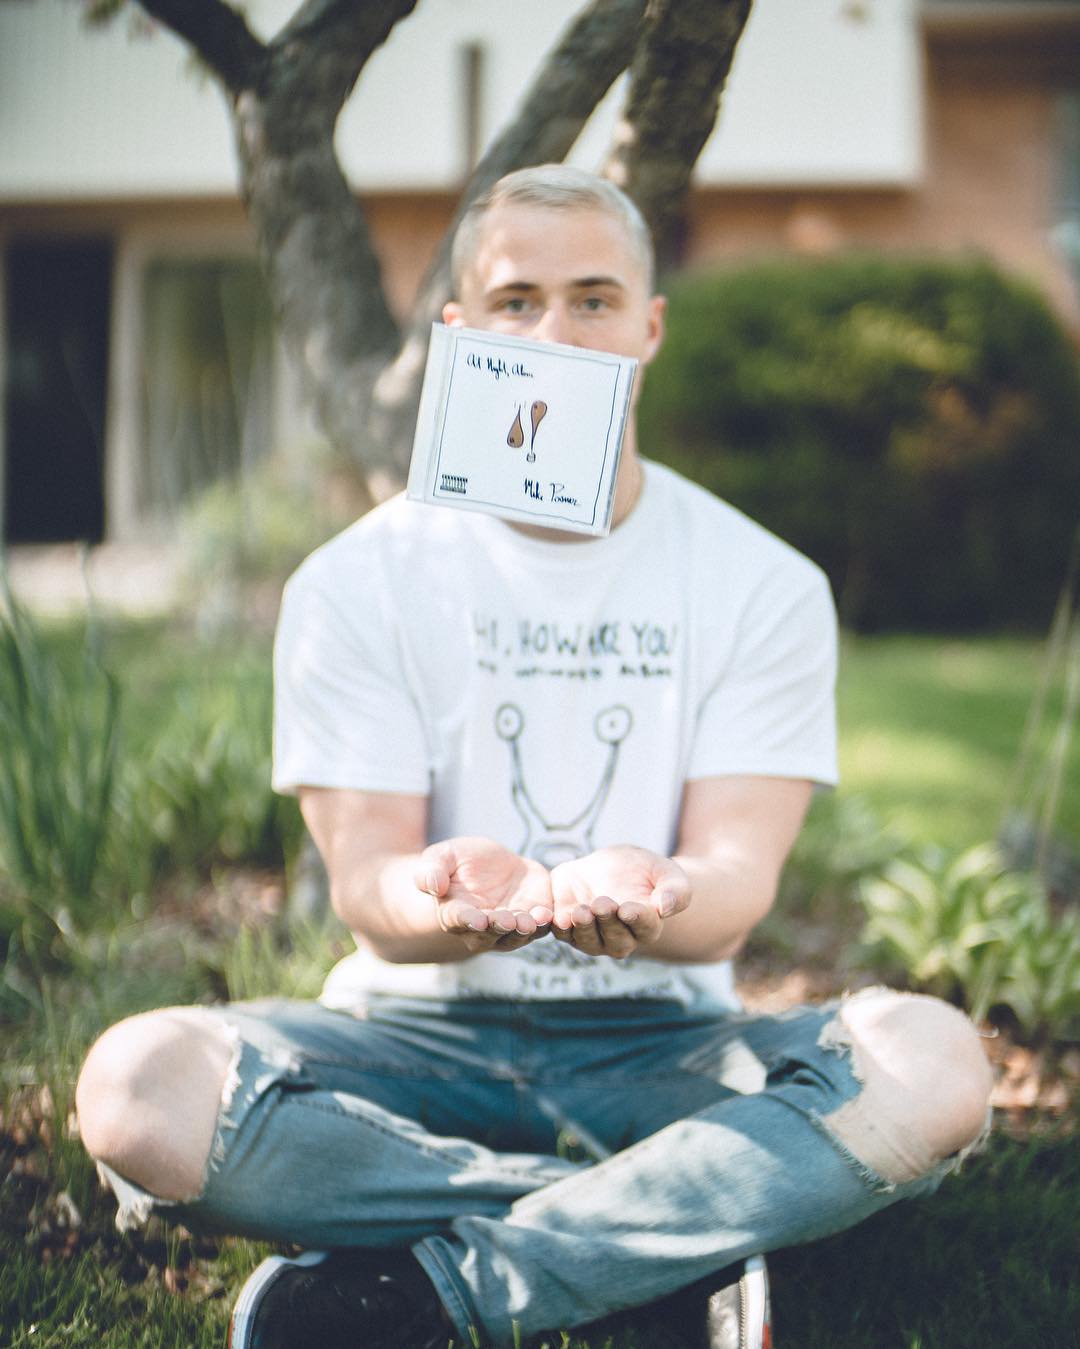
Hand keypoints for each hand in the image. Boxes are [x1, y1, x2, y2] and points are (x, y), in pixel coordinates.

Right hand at [417, 837, 552, 952]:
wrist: (492, 863)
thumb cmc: (460, 862)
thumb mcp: (442, 856)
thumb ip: (431, 870)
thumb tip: (432, 886)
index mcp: (454, 913)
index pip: (459, 920)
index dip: (468, 920)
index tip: (476, 919)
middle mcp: (481, 929)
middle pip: (490, 934)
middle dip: (499, 927)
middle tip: (507, 920)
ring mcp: (508, 928)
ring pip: (516, 936)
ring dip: (523, 930)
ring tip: (529, 921)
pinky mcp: (532, 919)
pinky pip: (539, 926)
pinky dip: (544, 923)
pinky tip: (547, 914)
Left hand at [549, 846, 689, 958]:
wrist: (614, 867)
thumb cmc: (646, 872)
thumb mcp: (667, 873)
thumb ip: (675, 891)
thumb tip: (665, 908)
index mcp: (646, 927)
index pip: (644, 927)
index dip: (636, 919)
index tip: (628, 908)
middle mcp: (619, 938)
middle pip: (614, 938)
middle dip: (607, 921)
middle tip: (602, 903)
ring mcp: (591, 935)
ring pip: (586, 940)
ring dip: (582, 928)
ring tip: (580, 911)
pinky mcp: (567, 924)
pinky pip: (560, 931)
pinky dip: (557, 925)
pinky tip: (556, 916)